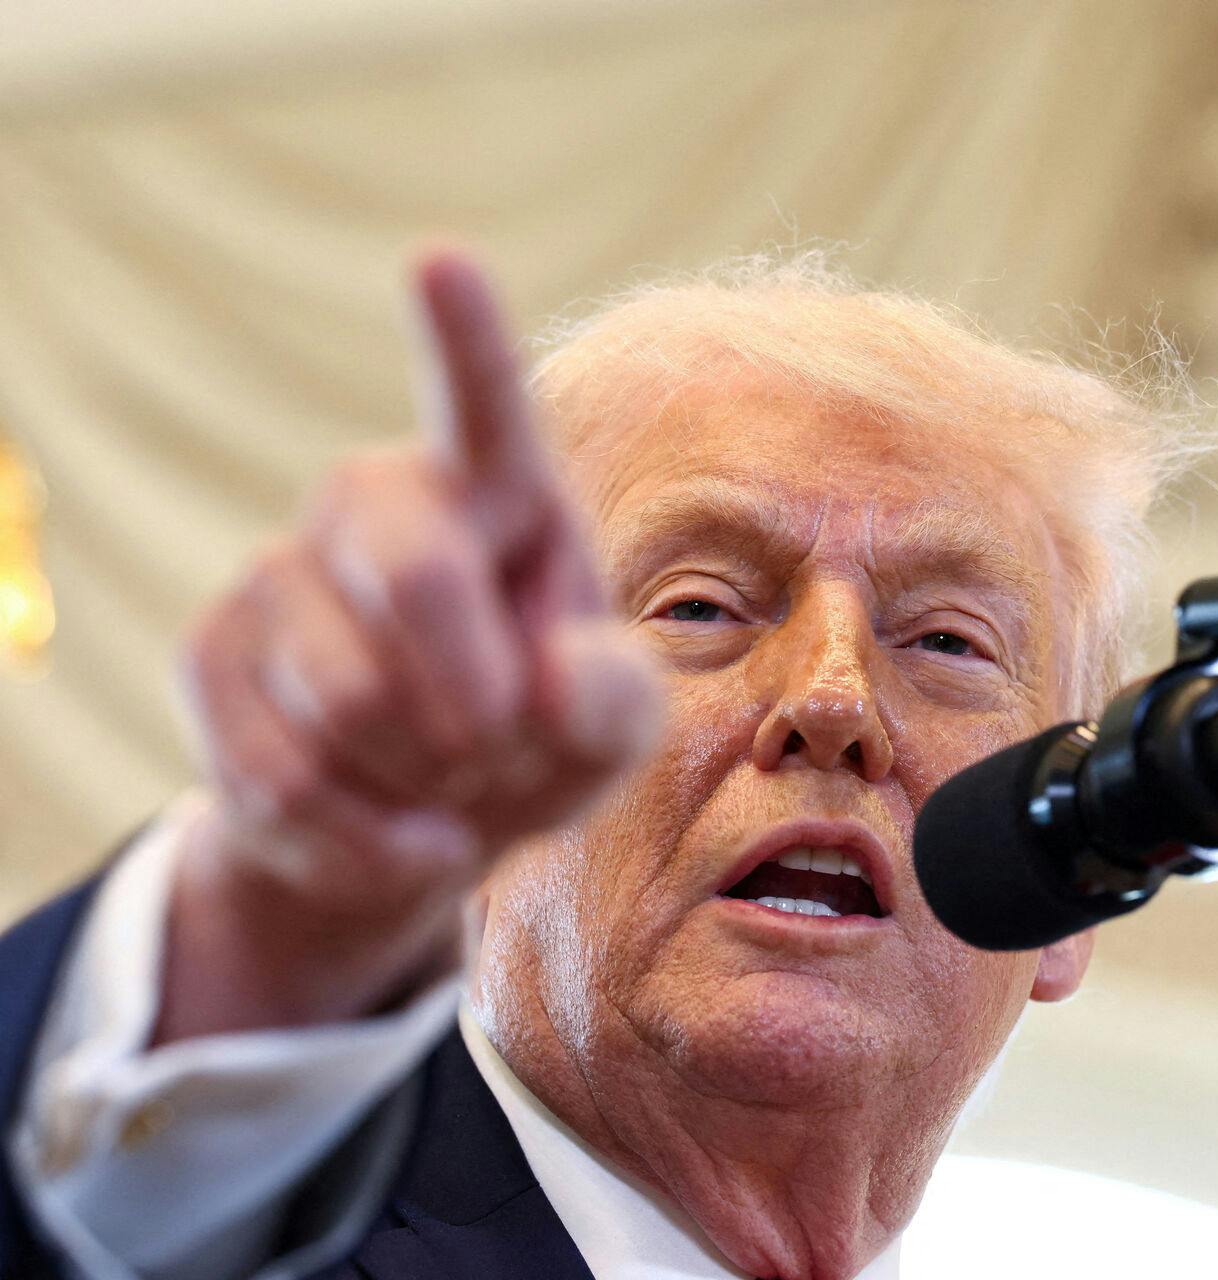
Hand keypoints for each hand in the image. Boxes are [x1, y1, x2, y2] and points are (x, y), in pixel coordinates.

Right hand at [155, 251, 657, 1042]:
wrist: (422, 820)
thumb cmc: (540, 736)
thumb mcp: (609, 728)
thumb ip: (616, 701)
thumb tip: (553, 683)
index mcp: (500, 488)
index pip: (483, 403)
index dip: (462, 336)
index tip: (441, 261)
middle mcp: (379, 501)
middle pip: (416, 575)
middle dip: (475, 695)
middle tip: (498, 743)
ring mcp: (281, 571)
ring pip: (346, 697)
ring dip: (420, 776)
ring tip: (444, 774)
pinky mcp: (211, 655)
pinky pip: (284, 775)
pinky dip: (365, 840)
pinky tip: (399, 832)